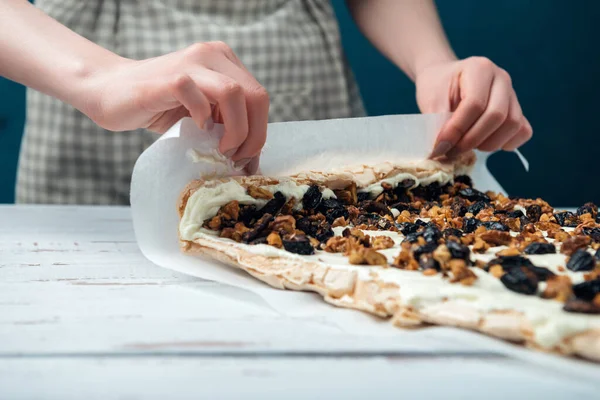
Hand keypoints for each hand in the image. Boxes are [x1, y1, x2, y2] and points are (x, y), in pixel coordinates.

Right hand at [80, 42, 268, 172]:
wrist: (110, 92)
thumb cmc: (158, 108)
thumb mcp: (203, 116)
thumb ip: (228, 126)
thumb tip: (253, 160)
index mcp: (225, 62)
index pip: (260, 97)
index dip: (260, 131)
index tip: (245, 157)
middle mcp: (212, 55)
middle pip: (255, 95)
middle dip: (253, 135)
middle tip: (236, 157)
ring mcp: (190, 63)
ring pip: (234, 93)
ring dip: (235, 129)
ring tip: (221, 148)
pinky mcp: (169, 77)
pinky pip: (195, 94)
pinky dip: (202, 117)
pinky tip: (197, 129)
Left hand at [416, 57, 531, 158]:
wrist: (445, 80)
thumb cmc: (438, 87)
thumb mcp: (430, 99)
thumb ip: (436, 122)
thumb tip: (440, 149)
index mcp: (479, 68)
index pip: (474, 104)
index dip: (457, 129)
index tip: (440, 146)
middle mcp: (501, 79)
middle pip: (497, 115)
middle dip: (472, 140)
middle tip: (452, 151)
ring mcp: (512, 94)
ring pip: (513, 125)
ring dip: (488, 144)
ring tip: (466, 146)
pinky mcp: (517, 110)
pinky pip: (523, 131)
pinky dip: (507, 143)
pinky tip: (485, 144)